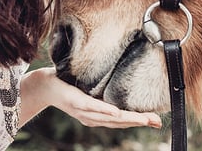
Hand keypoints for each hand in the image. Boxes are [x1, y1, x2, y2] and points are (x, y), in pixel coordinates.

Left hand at [19, 67, 161, 128]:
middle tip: (157, 122)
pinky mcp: (76, 102)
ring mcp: (84, 111)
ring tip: (145, 119)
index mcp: (97, 115)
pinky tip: (117, 113)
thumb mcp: (90, 89)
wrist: (44, 85)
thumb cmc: (68, 84)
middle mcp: (92, 117)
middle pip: (120, 122)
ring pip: (109, 117)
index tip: (157, 121)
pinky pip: (92, 107)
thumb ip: (104, 90)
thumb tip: (123, 79)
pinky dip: (106, 111)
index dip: (140, 121)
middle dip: (140, 122)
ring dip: (128, 119)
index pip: (122, 121)